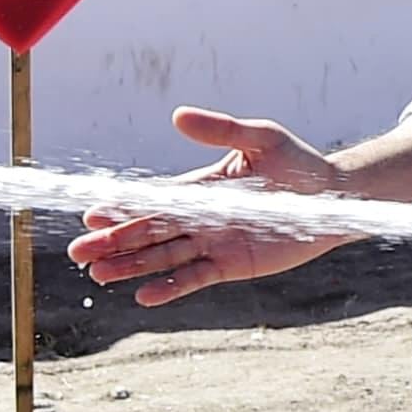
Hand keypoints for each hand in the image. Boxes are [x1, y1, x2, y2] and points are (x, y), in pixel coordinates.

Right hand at [66, 106, 355, 306]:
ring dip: (132, 267)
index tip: (92, 211)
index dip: (123, 208)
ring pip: (164, 258)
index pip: (153, 200)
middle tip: (78, 251)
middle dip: (113, 242)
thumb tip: (178, 115)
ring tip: (98, 274)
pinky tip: (143, 296)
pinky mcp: (233, 265)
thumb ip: (220, 130)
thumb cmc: (297, 163)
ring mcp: (214, 244)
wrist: (334, 197)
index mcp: (199, 188)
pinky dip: (170, 287)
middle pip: (148, 233)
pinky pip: (195, 278)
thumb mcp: (260, 137)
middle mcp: (201, 218)